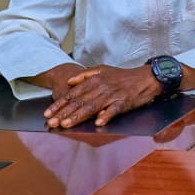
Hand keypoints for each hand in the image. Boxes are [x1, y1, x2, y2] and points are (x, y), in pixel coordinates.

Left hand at [42, 65, 160, 128]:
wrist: (146, 77)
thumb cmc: (123, 76)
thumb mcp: (103, 70)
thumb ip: (85, 75)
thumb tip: (70, 81)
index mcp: (94, 80)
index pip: (73, 94)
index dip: (59, 104)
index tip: (48, 113)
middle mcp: (101, 87)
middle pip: (79, 102)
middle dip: (63, 113)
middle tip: (51, 123)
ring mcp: (112, 95)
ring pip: (91, 107)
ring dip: (78, 116)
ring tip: (66, 125)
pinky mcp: (124, 102)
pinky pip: (113, 110)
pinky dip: (106, 116)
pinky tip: (98, 123)